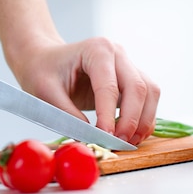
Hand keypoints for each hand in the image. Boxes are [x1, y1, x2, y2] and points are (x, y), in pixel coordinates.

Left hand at [10, 37, 160, 144]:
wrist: (46, 59)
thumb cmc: (43, 70)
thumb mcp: (45, 91)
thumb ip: (67, 114)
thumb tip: (90, 138)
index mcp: (96, 50)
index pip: (109, 86)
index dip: (109, 115)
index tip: (105, 138)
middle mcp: (117, 53)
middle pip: (138, 88)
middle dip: (131, 120)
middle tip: (119, 144)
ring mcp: (127, 64)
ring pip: (149, 92)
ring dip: (143, 120)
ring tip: (128, 142)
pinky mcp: (131, 78)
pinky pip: (147, 98)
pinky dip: (144, 118)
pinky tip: (131, 134)